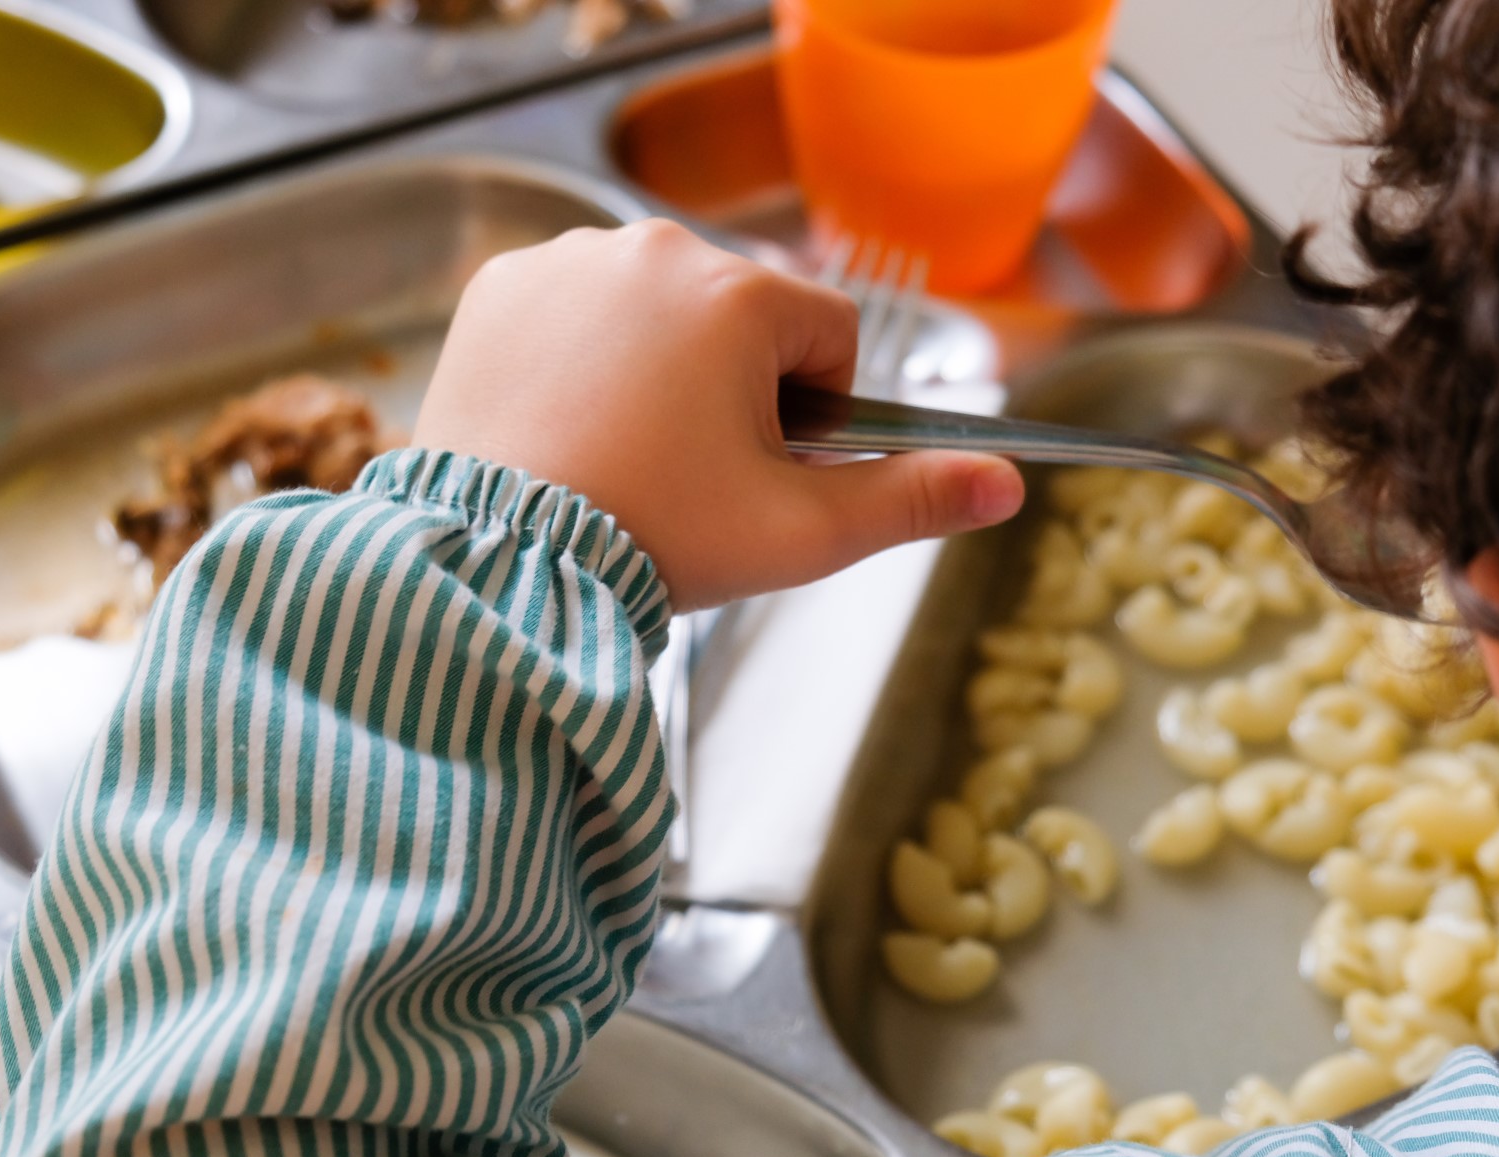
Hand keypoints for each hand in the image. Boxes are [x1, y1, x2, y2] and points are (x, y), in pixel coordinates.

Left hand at [411, 220, 1023, 608]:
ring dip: (657, 368)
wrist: (493, 563)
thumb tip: (1005, 484)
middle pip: (739, 317)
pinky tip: (565, 426)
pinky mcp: (500, 286)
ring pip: (656, 310)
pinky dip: (580, 359)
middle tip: (681, 473)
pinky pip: (575, 309)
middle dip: (731, 388)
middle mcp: (651, 250)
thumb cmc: (648, 540)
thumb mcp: (798, 534)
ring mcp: (565, 262)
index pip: (826, 334)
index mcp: (737, 297)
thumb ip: (910, 500)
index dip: (811, 413)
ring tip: (619, 453)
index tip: (757, 468)